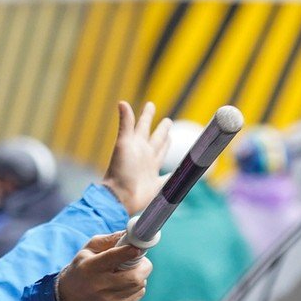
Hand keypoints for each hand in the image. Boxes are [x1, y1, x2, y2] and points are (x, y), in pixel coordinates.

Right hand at [56, 232, 150, 300]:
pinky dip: (137, 286)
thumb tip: (131, 234)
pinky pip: (138, 294)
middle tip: (138, 259)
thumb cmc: (84, 267)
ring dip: (140, 275)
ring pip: (139, 285)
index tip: (137, 247)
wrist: (73, 297)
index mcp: (90, 267)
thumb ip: (110, 240)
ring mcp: (109, 300)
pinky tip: (125, 283)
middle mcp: (99, 286)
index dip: (129, 252)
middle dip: (143, 265)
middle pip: (134, 277)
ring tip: (129, 271)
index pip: (113, 258)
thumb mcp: (90, 249)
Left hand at [101, 100, 173, 215]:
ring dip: (166, 146)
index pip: (143, 125)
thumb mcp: (123, 144)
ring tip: (169, 138)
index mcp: (137, 144)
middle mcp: (144, 156)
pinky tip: (180, 171)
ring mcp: (150, 170)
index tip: (150, 104)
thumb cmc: (120, 171)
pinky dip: (176, 174)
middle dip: (162, 129)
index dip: (147, 115)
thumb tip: (122, 102)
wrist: (120, 198)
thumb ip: (126, 124)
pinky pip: (169, 177)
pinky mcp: (156, 185)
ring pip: (161, 154)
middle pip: (156, 138)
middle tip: (167, 121)